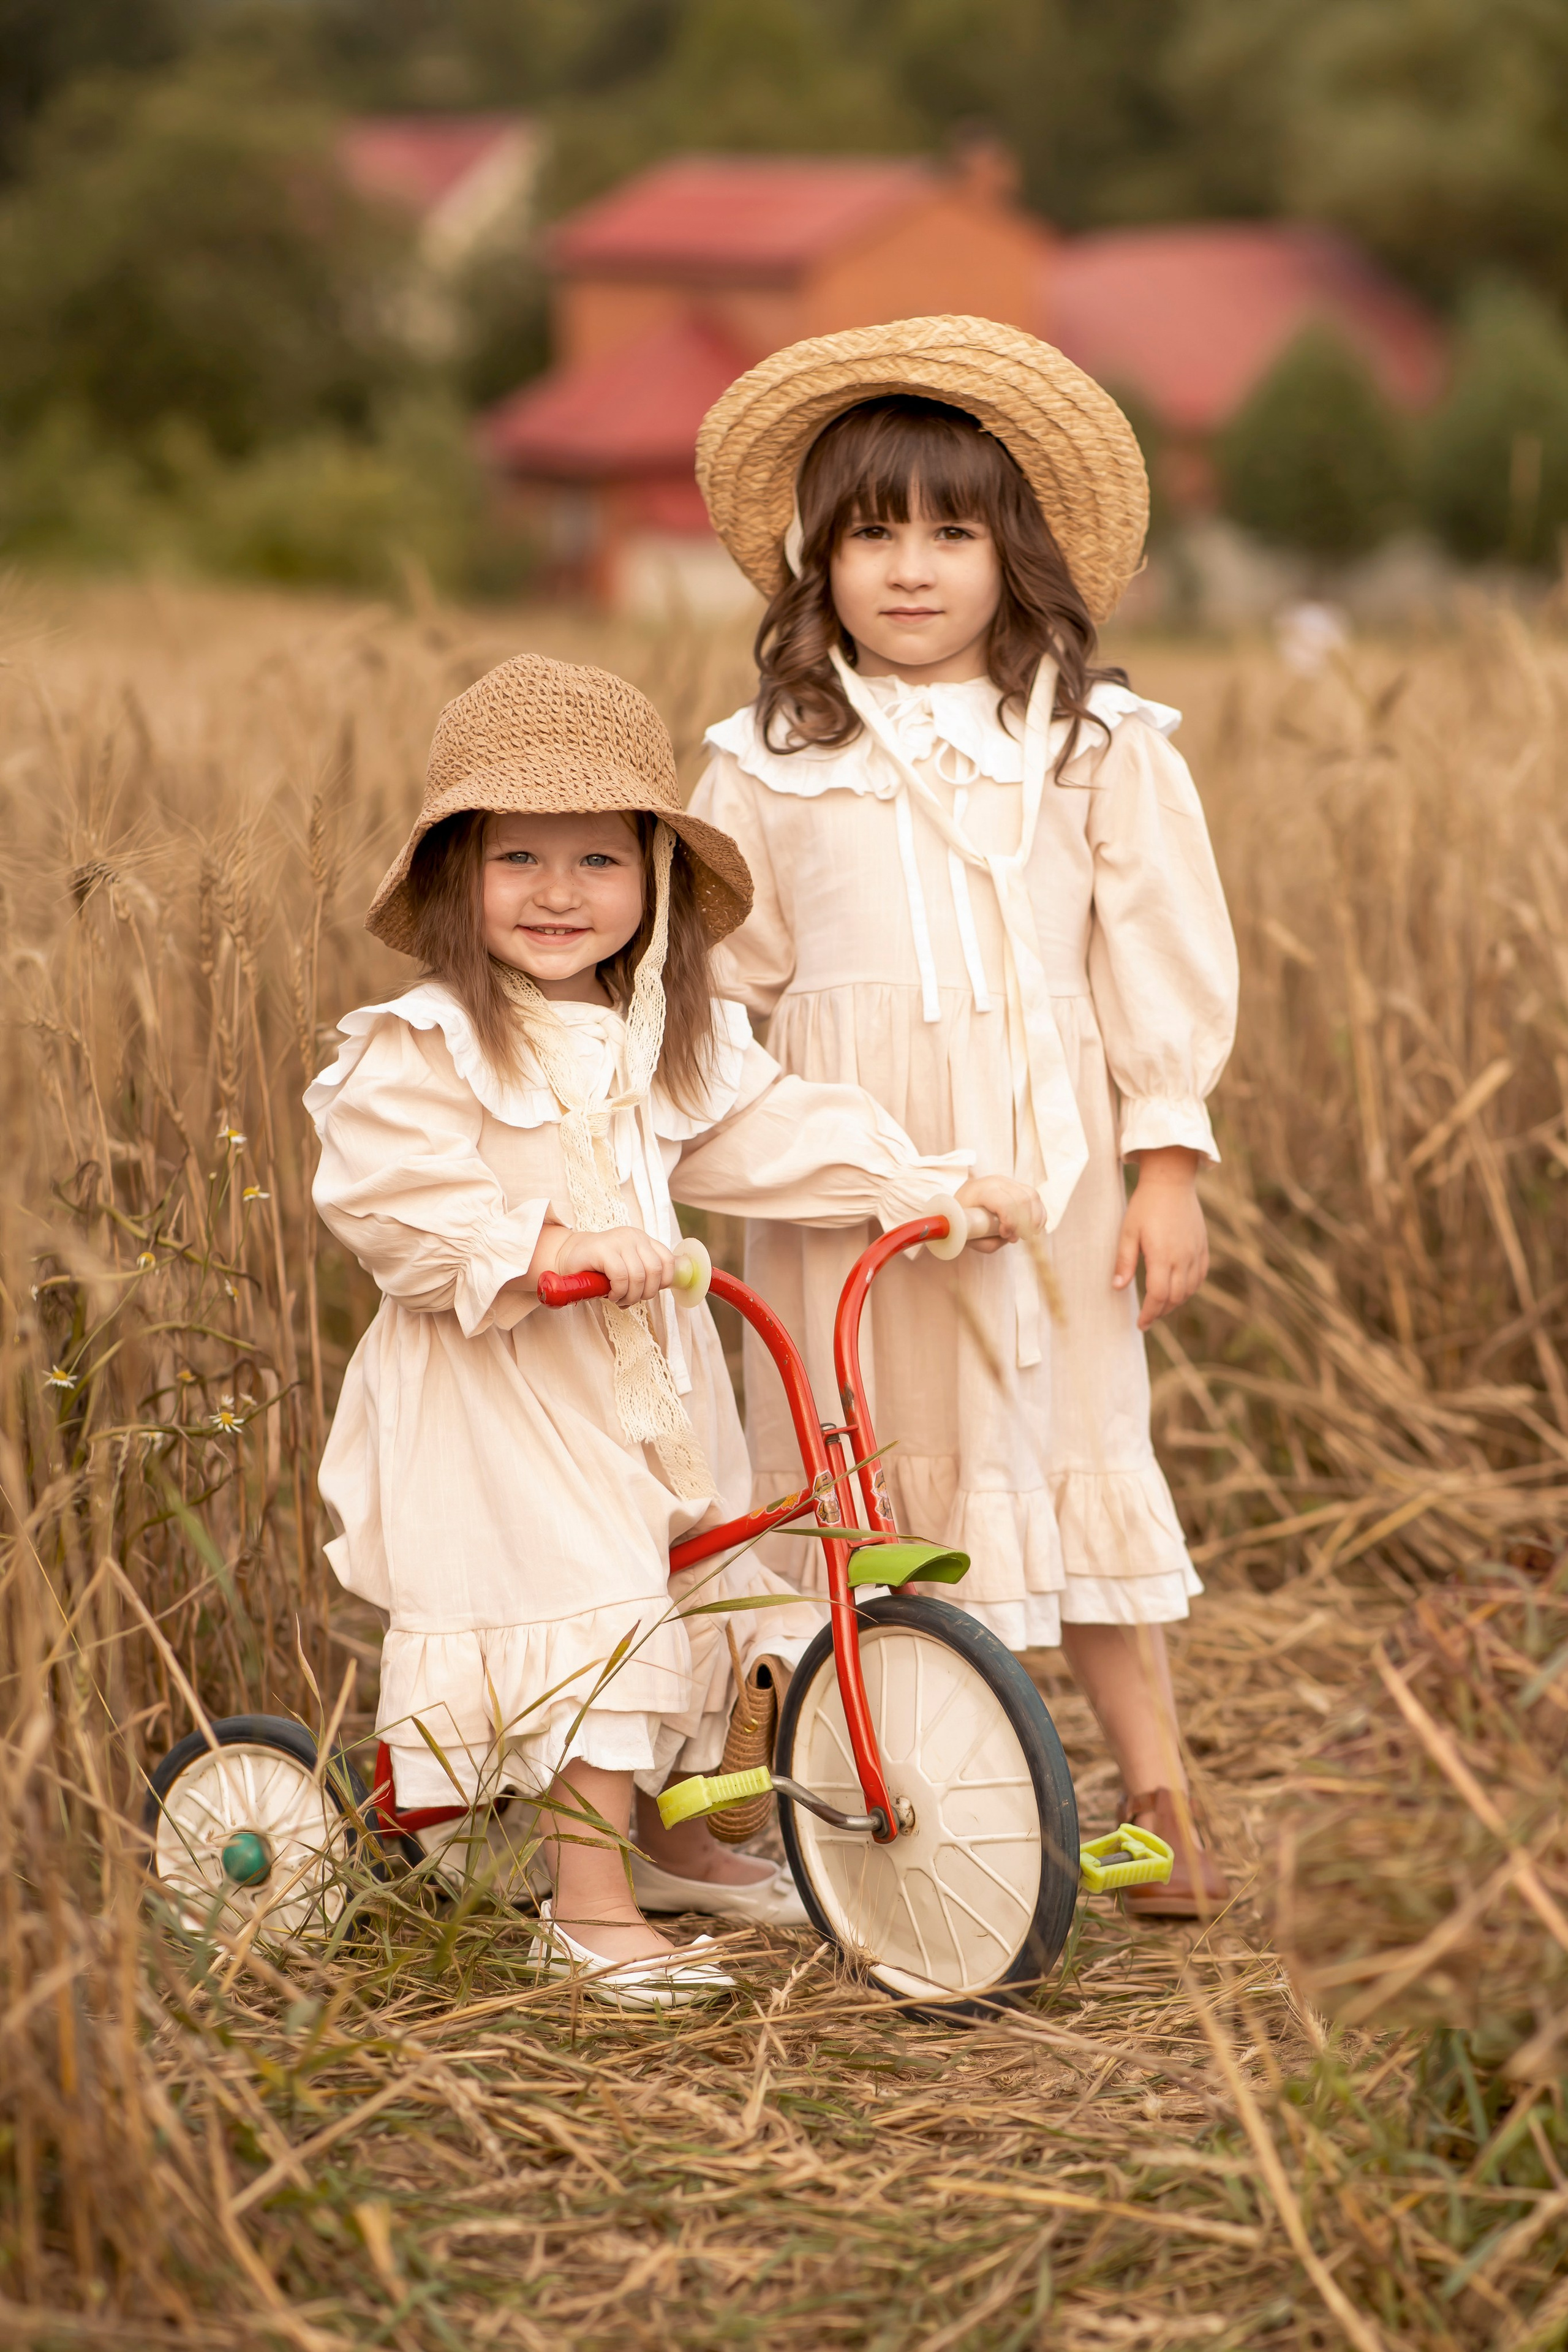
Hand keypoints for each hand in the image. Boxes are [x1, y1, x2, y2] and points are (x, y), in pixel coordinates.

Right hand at [530, 1222, 674, 1306]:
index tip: (649, 1292)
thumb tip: (665, 1286)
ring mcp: (618, 1241)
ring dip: (630, 1295)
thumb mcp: (627, 1267)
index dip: (663, 1282)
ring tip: (619, 1299)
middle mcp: (633, 1236)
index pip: (668, 1260)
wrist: (567, 1258)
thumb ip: (644, 1272)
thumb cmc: (599, 1268)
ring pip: (639, 1276)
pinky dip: (618, 1291)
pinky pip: (621, 1276)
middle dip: (646, 1293)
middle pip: (654, 1271)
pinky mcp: (602, 1249)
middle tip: (630, 1300)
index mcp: (642, 1240)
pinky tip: (610, 1294)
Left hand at [955, 1175, 1044, 1254]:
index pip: (1004, 1203)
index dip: (1010, 1222)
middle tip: (1017, 1237)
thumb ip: (990, 1242)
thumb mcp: (970, 1236)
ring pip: (1032, 1195)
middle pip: (1022, 1199)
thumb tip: (1011, 1237)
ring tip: (1028, 1234)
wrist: (959, 1204)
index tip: (1006, 1235)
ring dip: (1035, 1218)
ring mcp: (1008, 1181)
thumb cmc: (964, 1221)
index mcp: (981, 1191)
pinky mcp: (1017, 1186)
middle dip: (1024, 1222)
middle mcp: (996, 1182)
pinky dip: (1039, 1213)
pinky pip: (1035, 1196)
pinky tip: (1035, 1227)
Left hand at [1113, 1148, 1207, 1330]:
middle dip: (1160, 1311)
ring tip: (1160, 1306)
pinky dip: (1190, 1289)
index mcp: (1162, 1255)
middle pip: (1175, 1297)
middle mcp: (1183, 1257)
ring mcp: (1196, 1252)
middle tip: (1148, 1318)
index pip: (1158, 1295)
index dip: (1150, 1313)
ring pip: (1189, 1290)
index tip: (1141, 1324)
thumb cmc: (1146, 1204)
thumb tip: (1118, 1287)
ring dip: (1175, 1302)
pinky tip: (1180, 1291)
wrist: (1172, 1181)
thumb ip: (1124, 1261)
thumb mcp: (1128, 1231)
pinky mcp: (1203, 1246)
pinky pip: (1200, 1276)